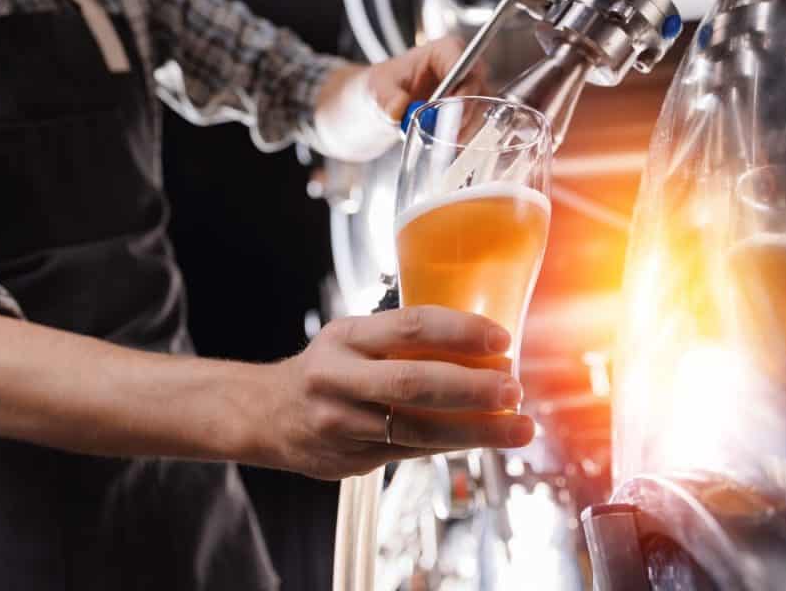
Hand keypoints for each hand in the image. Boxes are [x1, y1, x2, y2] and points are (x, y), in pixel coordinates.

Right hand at [255, 306, 534, 479]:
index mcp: (346, 337)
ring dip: (476, 429)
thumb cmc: (327, 369)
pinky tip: (485, 439)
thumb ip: (403, 342)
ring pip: (417, 428)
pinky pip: (411, 451)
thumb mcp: (352, 339)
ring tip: (518, 426)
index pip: (409, 327)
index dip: (459, 331)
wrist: (266, 414)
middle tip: (513, 389)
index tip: (501, 339)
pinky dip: (453, 444)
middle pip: (413, 383)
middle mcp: (339, 377)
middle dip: (471, 387)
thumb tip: (483, 347)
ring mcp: (342, 422)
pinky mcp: (350, 458)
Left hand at [315, 36, 487, 161]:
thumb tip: (398, 110)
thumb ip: (386, 99)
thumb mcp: (374, 91)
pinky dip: (463, 140)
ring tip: (441, 143)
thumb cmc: (375, 89)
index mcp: (442, 52)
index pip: (464, 63)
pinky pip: (475, 128)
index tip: (450, 110)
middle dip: (467, 113)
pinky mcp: (465, 116)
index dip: (462, 87)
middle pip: (480, 88)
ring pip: (481, 112)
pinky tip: (446, 149)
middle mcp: (461, 70)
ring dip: (465, 130)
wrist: (372, 110)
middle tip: (448, 135)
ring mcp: (466, 94)